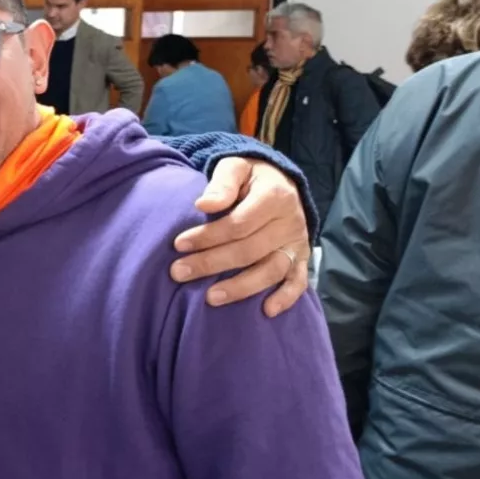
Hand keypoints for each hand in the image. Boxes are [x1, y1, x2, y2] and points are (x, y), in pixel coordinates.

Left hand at [170, 158, 310, 316]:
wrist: (279, 181)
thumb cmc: (249, 177)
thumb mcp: (235, 167)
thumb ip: (222, 183)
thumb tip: (203, 204)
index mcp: (274, 196)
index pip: (238, 223)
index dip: (208, 236)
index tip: (178, 244)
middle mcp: (290, 221)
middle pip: (250, 250)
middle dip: (212, 263)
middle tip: (179, 273)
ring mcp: (297, 242)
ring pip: (271, 270)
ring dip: (241, 287)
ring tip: (210, 298)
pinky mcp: (301, 258)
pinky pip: (298, 281)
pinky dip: (285, 298)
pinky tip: (266, 311)